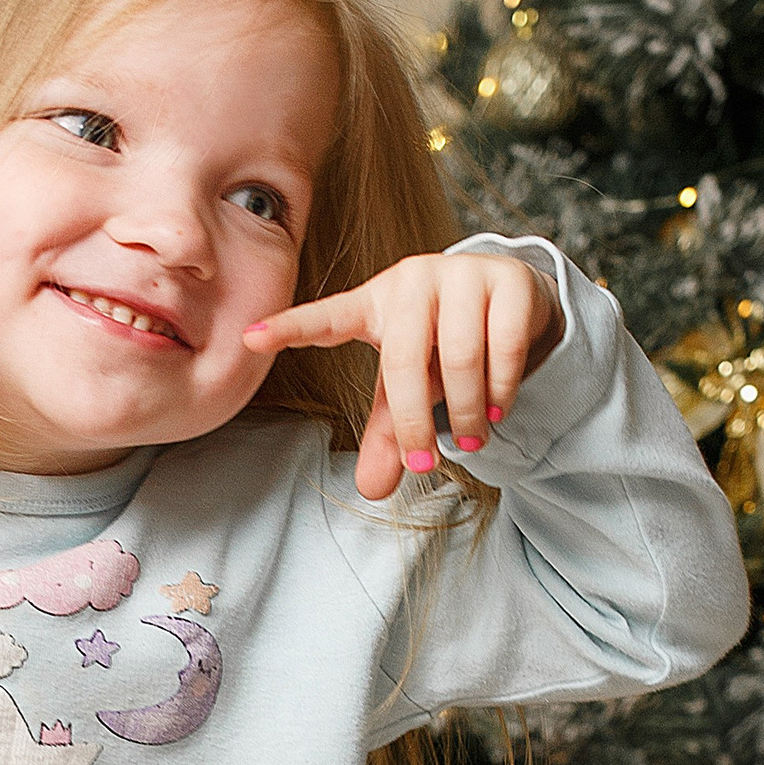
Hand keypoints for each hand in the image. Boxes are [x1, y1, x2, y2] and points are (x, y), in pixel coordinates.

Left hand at [242, 251, 563, 501]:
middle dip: (414, 423)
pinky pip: (503, 345)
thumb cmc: (444, 343)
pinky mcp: (509, 279)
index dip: (289, 329)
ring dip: (466, 410)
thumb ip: (389, 432)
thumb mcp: (410, 387)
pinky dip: (501, 388)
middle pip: (404, 361)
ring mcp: (462, 274)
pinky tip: (497, 407)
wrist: (515, 298)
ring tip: (471, 438)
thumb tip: (372, 490)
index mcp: (373, 304)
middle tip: (426, 464)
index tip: (248, 339)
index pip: (326, 320)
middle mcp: (413, 280)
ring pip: (461, 356)